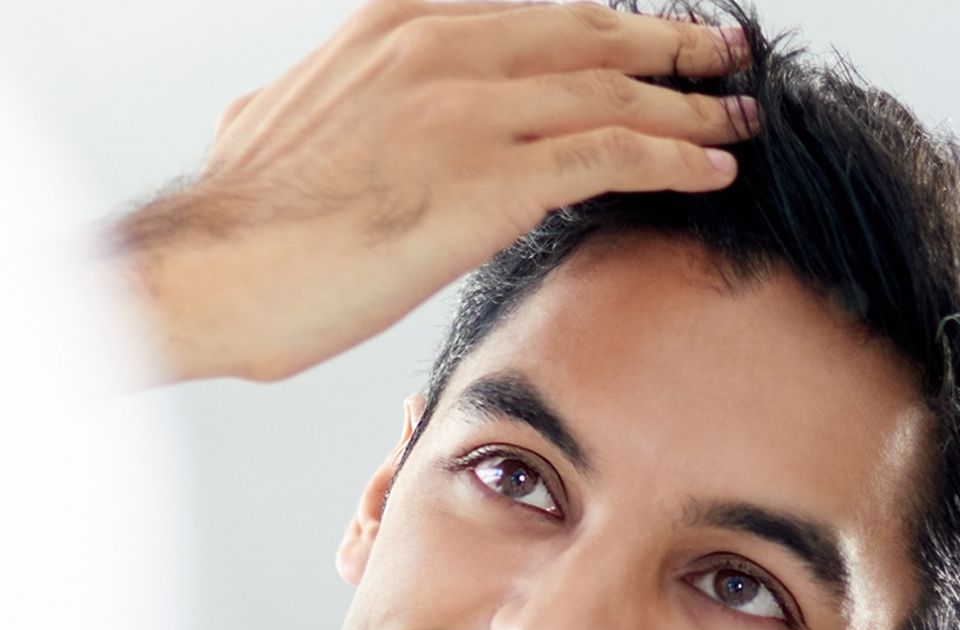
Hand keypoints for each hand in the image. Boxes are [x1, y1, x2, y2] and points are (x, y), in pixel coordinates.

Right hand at [106, 0, 756, 383]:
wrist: (211, 268)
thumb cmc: (246, 221)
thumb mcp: (290, 124)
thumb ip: (347, 103)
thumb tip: (351, 112)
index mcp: (398, 28)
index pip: (532, 18)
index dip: (604, 31)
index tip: (651, 45)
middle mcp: (443, 49)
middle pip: (588, 37)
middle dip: (668, 49)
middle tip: (726, 57)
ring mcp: (469, 109)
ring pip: (610, 94)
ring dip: (688, 107)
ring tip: (741, 119)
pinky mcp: (489, 180)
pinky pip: (607, 158)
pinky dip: (671, 161)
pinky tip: (714, 170)